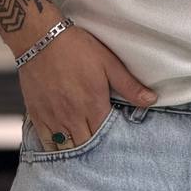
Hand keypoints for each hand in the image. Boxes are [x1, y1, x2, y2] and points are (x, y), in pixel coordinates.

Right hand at [16, 23, 156, 150]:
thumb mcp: (108, 62)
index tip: (114, 145)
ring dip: (76, 152)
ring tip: (83, 152)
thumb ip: (129, 86)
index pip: (106, 138)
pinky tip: (62, 147)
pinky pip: (47, 143)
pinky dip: (55, 149)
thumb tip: (151, 100)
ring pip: (68, 148)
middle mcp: (74, 117)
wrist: (39, 37)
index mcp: (94, 106)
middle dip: (94, 152)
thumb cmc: (75, 47)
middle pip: (87, 147)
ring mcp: (54, 118)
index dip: (111, 143)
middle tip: (100, 153)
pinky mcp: (38, 116)